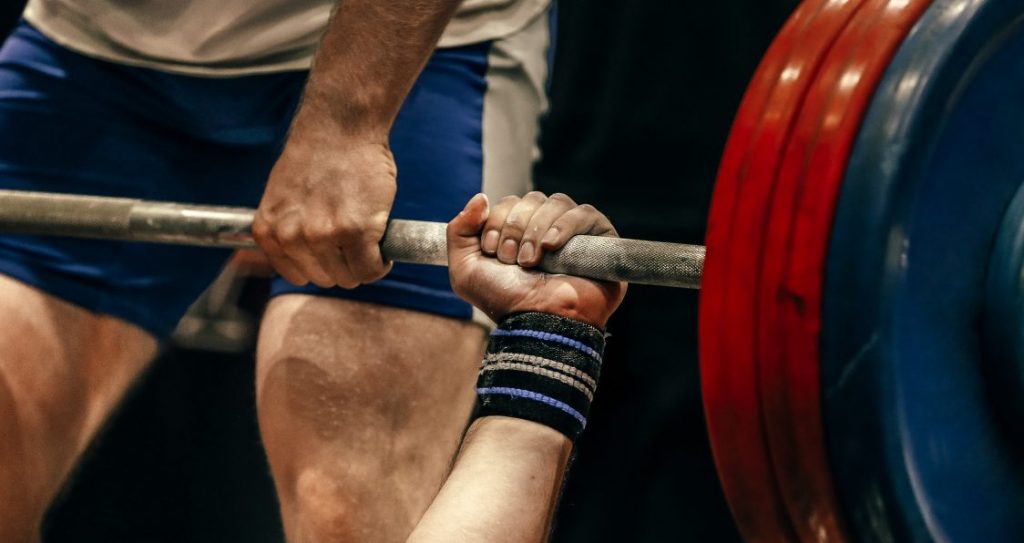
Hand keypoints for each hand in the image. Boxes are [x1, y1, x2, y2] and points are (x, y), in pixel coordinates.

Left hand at [252, 135, 395, 287]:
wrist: (340, 127)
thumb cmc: (317, 157)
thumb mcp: (283, 198)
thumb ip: (288, 228)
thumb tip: (307, 258)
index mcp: (269, 231)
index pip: (297, 275)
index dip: (321, 267)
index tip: (336, 256)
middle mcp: (291, 237)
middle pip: (325, 278)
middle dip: (344, 266)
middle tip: (357, 245)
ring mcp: (322, 236)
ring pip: (349, 277)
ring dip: (364, 265)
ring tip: (370, 244)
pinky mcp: (355, 232)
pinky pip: (370, 269)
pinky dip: (381, 264)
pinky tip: (384, 252)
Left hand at [447, 192, 626, 327]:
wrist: (537, 322)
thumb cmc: (505, 301)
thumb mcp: (465, 270)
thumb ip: (459, 230)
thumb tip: (480, 197)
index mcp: (520, 232)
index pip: (510, 202)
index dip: (498, 221)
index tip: (493, 252)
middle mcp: (548, 229)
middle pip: (532, 199)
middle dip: (515, 227)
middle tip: (513, 259)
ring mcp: (576, 233)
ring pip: (556, 203)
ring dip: (537, 230)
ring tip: (532, 261)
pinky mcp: (601, 238)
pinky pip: (585, 213)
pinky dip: (564, 226)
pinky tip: (552, 246)